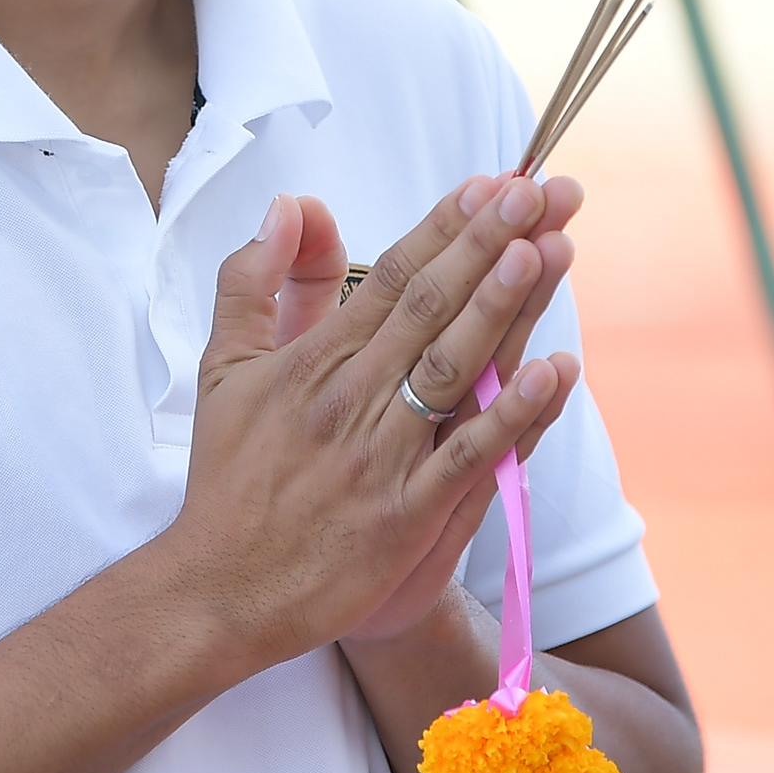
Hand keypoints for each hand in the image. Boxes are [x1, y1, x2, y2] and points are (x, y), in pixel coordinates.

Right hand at [159, 177, 581, 674]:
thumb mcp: (223, 367)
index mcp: (314, 359)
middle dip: (490, 242)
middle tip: (541, 190)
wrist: (220, 590)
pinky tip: (553, 373)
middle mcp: (351, 398)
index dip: (446, 226)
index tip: (493, 182)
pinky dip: (512, 415)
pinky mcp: (405, 517)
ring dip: (504, 305)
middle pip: (432, 306)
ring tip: (547, 248)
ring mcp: (382, 458)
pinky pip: (468, 457)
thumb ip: (253, 281)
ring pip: (453, 367)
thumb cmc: (228, 478)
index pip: (393, 276)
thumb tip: (286, 203)